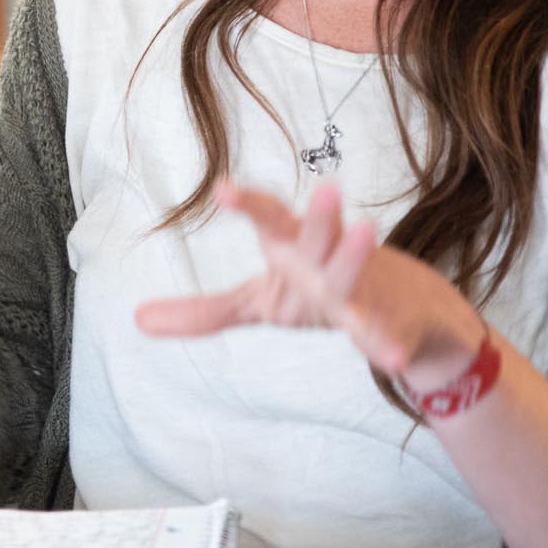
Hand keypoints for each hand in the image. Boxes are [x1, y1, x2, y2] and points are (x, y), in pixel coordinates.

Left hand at [133, 180, 488, 391]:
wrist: (410, 314)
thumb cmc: (322, 294)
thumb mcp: (261, 302)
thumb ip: (205, 312)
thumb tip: (137, 320)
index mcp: (296, 251)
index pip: (271, 220)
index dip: (249, 205)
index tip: (221, 190)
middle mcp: (330, 263)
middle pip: (321, 238)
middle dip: (320, 216)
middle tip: (323, 187)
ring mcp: (366, 293)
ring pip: (357, 276)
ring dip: (357, 255)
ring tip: (365, 226)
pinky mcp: (395, 328)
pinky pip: (391, 338)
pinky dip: (390, 347)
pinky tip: (390, 360)